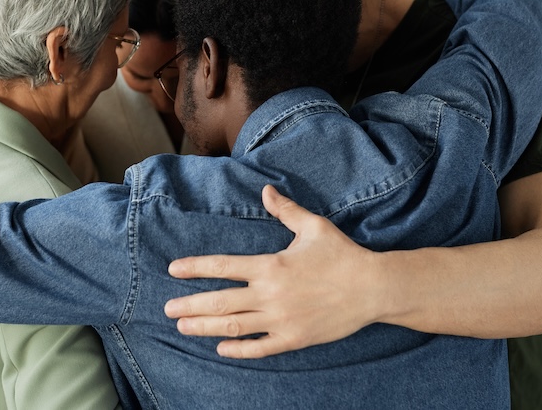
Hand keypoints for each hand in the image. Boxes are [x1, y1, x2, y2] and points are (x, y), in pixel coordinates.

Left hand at [164, 185, 379, 358]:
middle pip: (220, 301)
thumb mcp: (313, 226)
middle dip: (190, 305)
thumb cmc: (342, 255)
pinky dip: (238, 350)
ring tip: (183, 327)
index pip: (223, 267)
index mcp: (271, 266)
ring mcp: (280, 320)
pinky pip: (259, 348)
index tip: (174, 270)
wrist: (372, 289)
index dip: (195, 268)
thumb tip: (265, 190)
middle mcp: (270, 295)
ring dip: (204, 327)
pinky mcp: (294, 338)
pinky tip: (221, 348)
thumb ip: (285, 210)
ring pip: (233, 327)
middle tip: (168, 308)